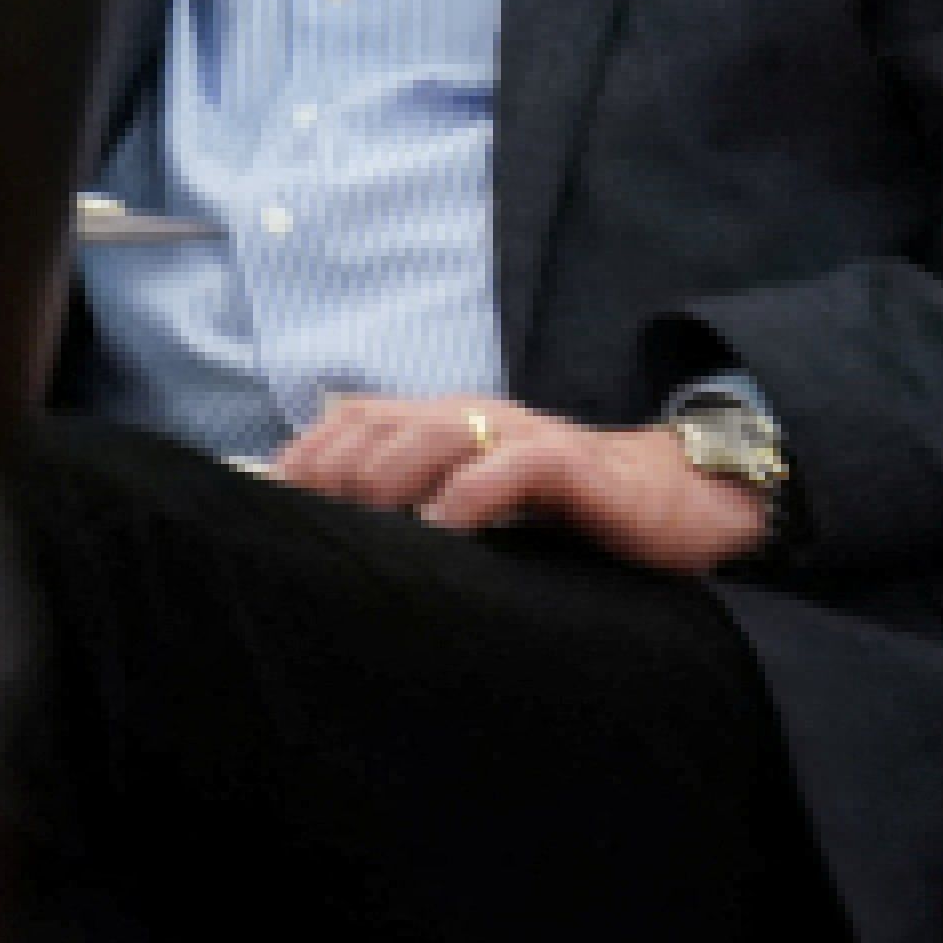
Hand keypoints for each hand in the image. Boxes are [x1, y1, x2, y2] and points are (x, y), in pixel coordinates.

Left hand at [272, 392, 769, 574]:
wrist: (672, 499)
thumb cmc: (566, 506)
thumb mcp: (480, 494)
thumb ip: (420, 496)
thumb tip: (339, 527)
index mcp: (444, 419)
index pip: (356, 417)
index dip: (309, 451)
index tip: (271, 496)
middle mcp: (474, 415)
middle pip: (381, 424)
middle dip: (335, 468)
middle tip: (311, 519)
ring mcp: (521, 434)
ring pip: (434, 435)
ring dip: (388, 475)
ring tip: (362, 522)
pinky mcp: (568, 464)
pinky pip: (512, 466)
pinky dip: (471, 493)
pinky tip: (445, 527)